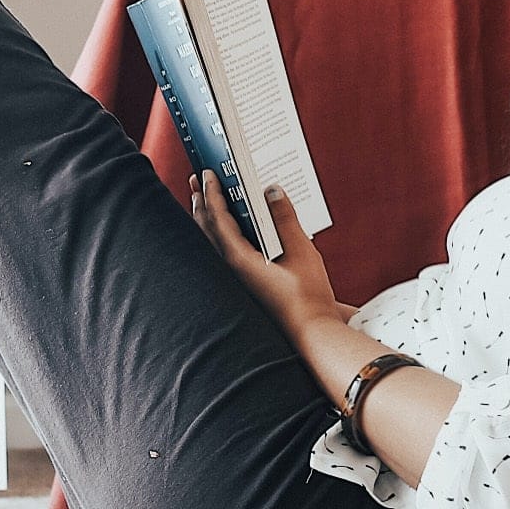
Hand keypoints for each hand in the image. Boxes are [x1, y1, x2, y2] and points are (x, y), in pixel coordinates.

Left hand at [189, 170, 339, 341]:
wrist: (313, 334)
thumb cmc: (308, 298)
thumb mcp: (301, 252)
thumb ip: (284, 218)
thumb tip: (272, 190)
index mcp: (240, 261)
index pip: (218, 220)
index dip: (212, 194)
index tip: (208, 174)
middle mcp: (231, 272)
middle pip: (207, 230)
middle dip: (201, 203)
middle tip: (196, 181)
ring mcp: (235, 281)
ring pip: (212, 243)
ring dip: (207, 219)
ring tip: (205, 201)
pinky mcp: (243, 286)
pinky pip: (222, 254)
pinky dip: (218, 235)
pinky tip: (226, 231)